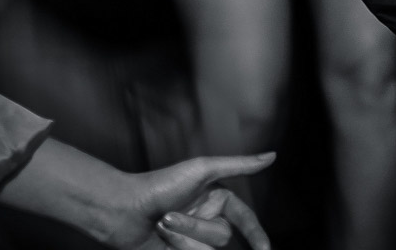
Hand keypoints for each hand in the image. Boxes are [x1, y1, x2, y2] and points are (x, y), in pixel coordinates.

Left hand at [109, 153, 273, 249]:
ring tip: (161, 226)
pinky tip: (162, 241)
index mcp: (216, 199)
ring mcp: (191, 238)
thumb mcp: (203, 169)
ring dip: (183, 238)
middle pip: (221, 235)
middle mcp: (206, 219)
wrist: (122, 211)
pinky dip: (179, 247)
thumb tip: (272, 156)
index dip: (256, 234)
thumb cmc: (159, 185)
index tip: (265, 249)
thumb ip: (239, 165)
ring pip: (206, 248)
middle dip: (196, 228)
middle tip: (169, 218)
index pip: (245, 218)